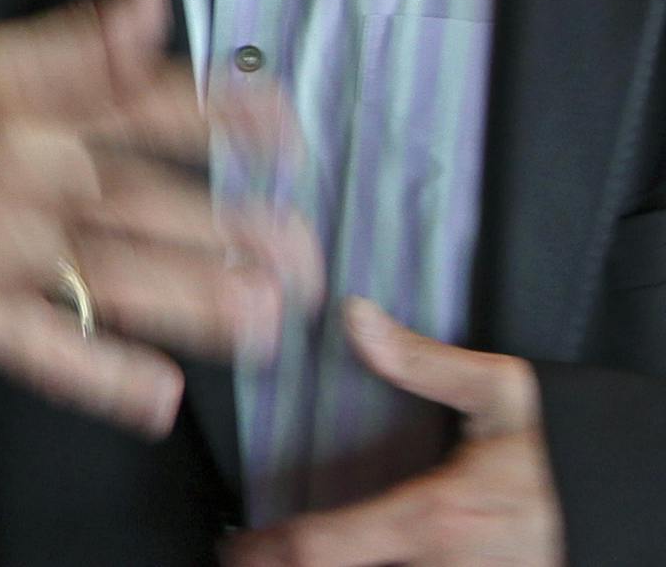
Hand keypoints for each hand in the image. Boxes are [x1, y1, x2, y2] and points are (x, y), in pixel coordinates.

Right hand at [0, 0, 321, 436]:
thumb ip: (80, 38)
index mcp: (25, 103)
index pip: (136, 101)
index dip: (218, 114)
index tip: (289, 135)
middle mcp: (16, 171)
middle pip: (136, 199)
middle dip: (226, 227)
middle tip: (305, 254)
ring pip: (105, 274)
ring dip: (189, 299)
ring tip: (266, 318)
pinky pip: (39, 346)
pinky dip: (98, 374)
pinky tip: (160, 398)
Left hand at [224, 300, 562, 564]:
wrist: (644, 503)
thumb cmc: (573, 455)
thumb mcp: (504, 394)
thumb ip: (422, 361)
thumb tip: (357, 319)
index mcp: (436, 517)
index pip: (326, 546)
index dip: (268, 552)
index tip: (235, 548)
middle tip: (254, 562)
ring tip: (294, 565)